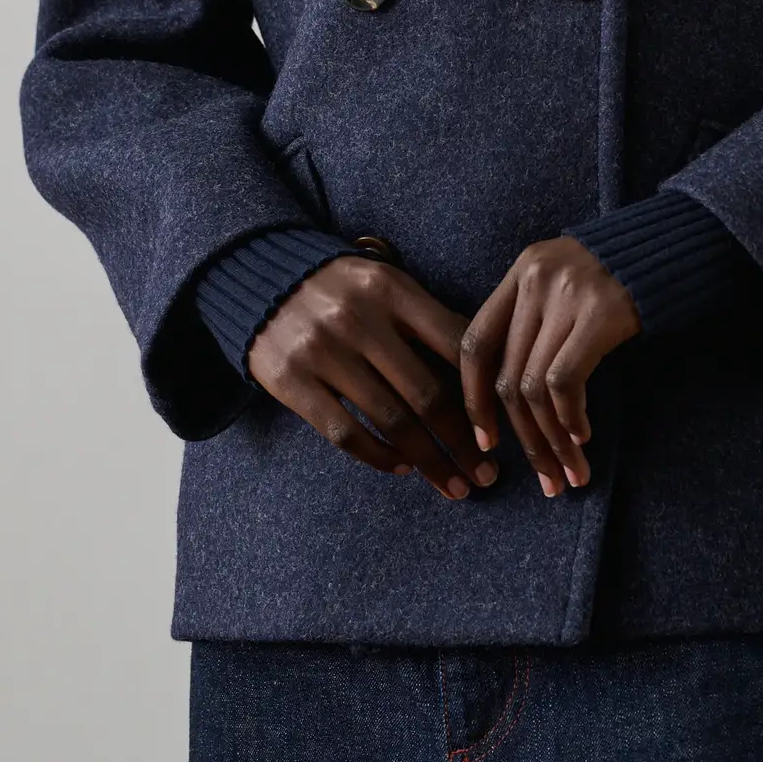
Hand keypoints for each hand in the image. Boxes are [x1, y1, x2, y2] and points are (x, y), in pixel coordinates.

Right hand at [248, 256, 497, 499]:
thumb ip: (428, 320)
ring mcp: (322, 349)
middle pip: (427, 393)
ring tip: (455, 486)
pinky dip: (378, 456)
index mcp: (393, 289)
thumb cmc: (342, 288)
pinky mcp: (291, 380)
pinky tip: (402, 468)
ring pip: (391, 420)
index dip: (484, 392)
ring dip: (429, 461)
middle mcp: (359, 318)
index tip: (504, 429)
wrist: (258, 276)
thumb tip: (487, 375)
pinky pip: (345, 431)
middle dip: (464, 442)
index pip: (454, 344)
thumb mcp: (387, 285)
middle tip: (488, 476)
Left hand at [460, 237, 640, 496]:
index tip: (487, 440)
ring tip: (570, 471)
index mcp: (521, 272)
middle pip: (508, 375)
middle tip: (543, 478)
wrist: (674, 245)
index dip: (474, 398)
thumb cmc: (617, 274)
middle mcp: (535, 280)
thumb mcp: (563, 281)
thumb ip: (534, 319)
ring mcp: (567, 294)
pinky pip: (566, 380)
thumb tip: (510, 396)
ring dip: (551, 441)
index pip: (475, 342)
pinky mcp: (601, 311)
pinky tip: (583, 436)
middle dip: (523, 437)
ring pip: (535, 388)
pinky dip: (570, 418)